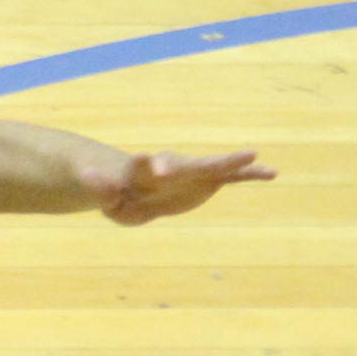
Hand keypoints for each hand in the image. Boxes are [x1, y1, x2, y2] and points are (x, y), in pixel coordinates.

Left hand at [80, 148, 272, 224]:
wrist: (139, 191)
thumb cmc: (121, 196)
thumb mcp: (109, 199)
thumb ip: (101, 188)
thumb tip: (84, 175)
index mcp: (144, 173)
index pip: (144, 167)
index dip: (146, 164)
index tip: (147, 160)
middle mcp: (172, 168)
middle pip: (183, 163)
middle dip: (193, 162)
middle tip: (210, 161)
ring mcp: (193, 173)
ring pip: (213, 166)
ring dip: (232, 161)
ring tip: (253, 155)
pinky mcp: (209, 181)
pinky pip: (233, 178)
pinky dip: (250, 174)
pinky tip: (272, 173)